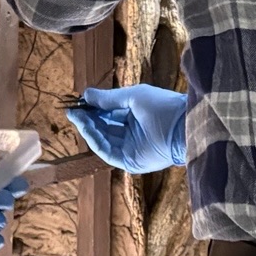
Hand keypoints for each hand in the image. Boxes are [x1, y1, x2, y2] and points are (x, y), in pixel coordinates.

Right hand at [66, 85, 187, 173]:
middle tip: (73, 109)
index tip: (78, 101)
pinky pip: (108, 152)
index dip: (93, 108)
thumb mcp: (133, 96)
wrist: (182, 125)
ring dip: (89, 128)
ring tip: (77, 116)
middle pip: (104, 127)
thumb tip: (86, 94)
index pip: (109, 113)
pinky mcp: (130, 161)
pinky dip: (96, 140)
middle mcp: (132, 133)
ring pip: (103, 139)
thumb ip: (109, 98)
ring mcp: (131, 148)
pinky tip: (87, 127)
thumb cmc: (163, 106)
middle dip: (88, 118)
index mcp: (136, 116)